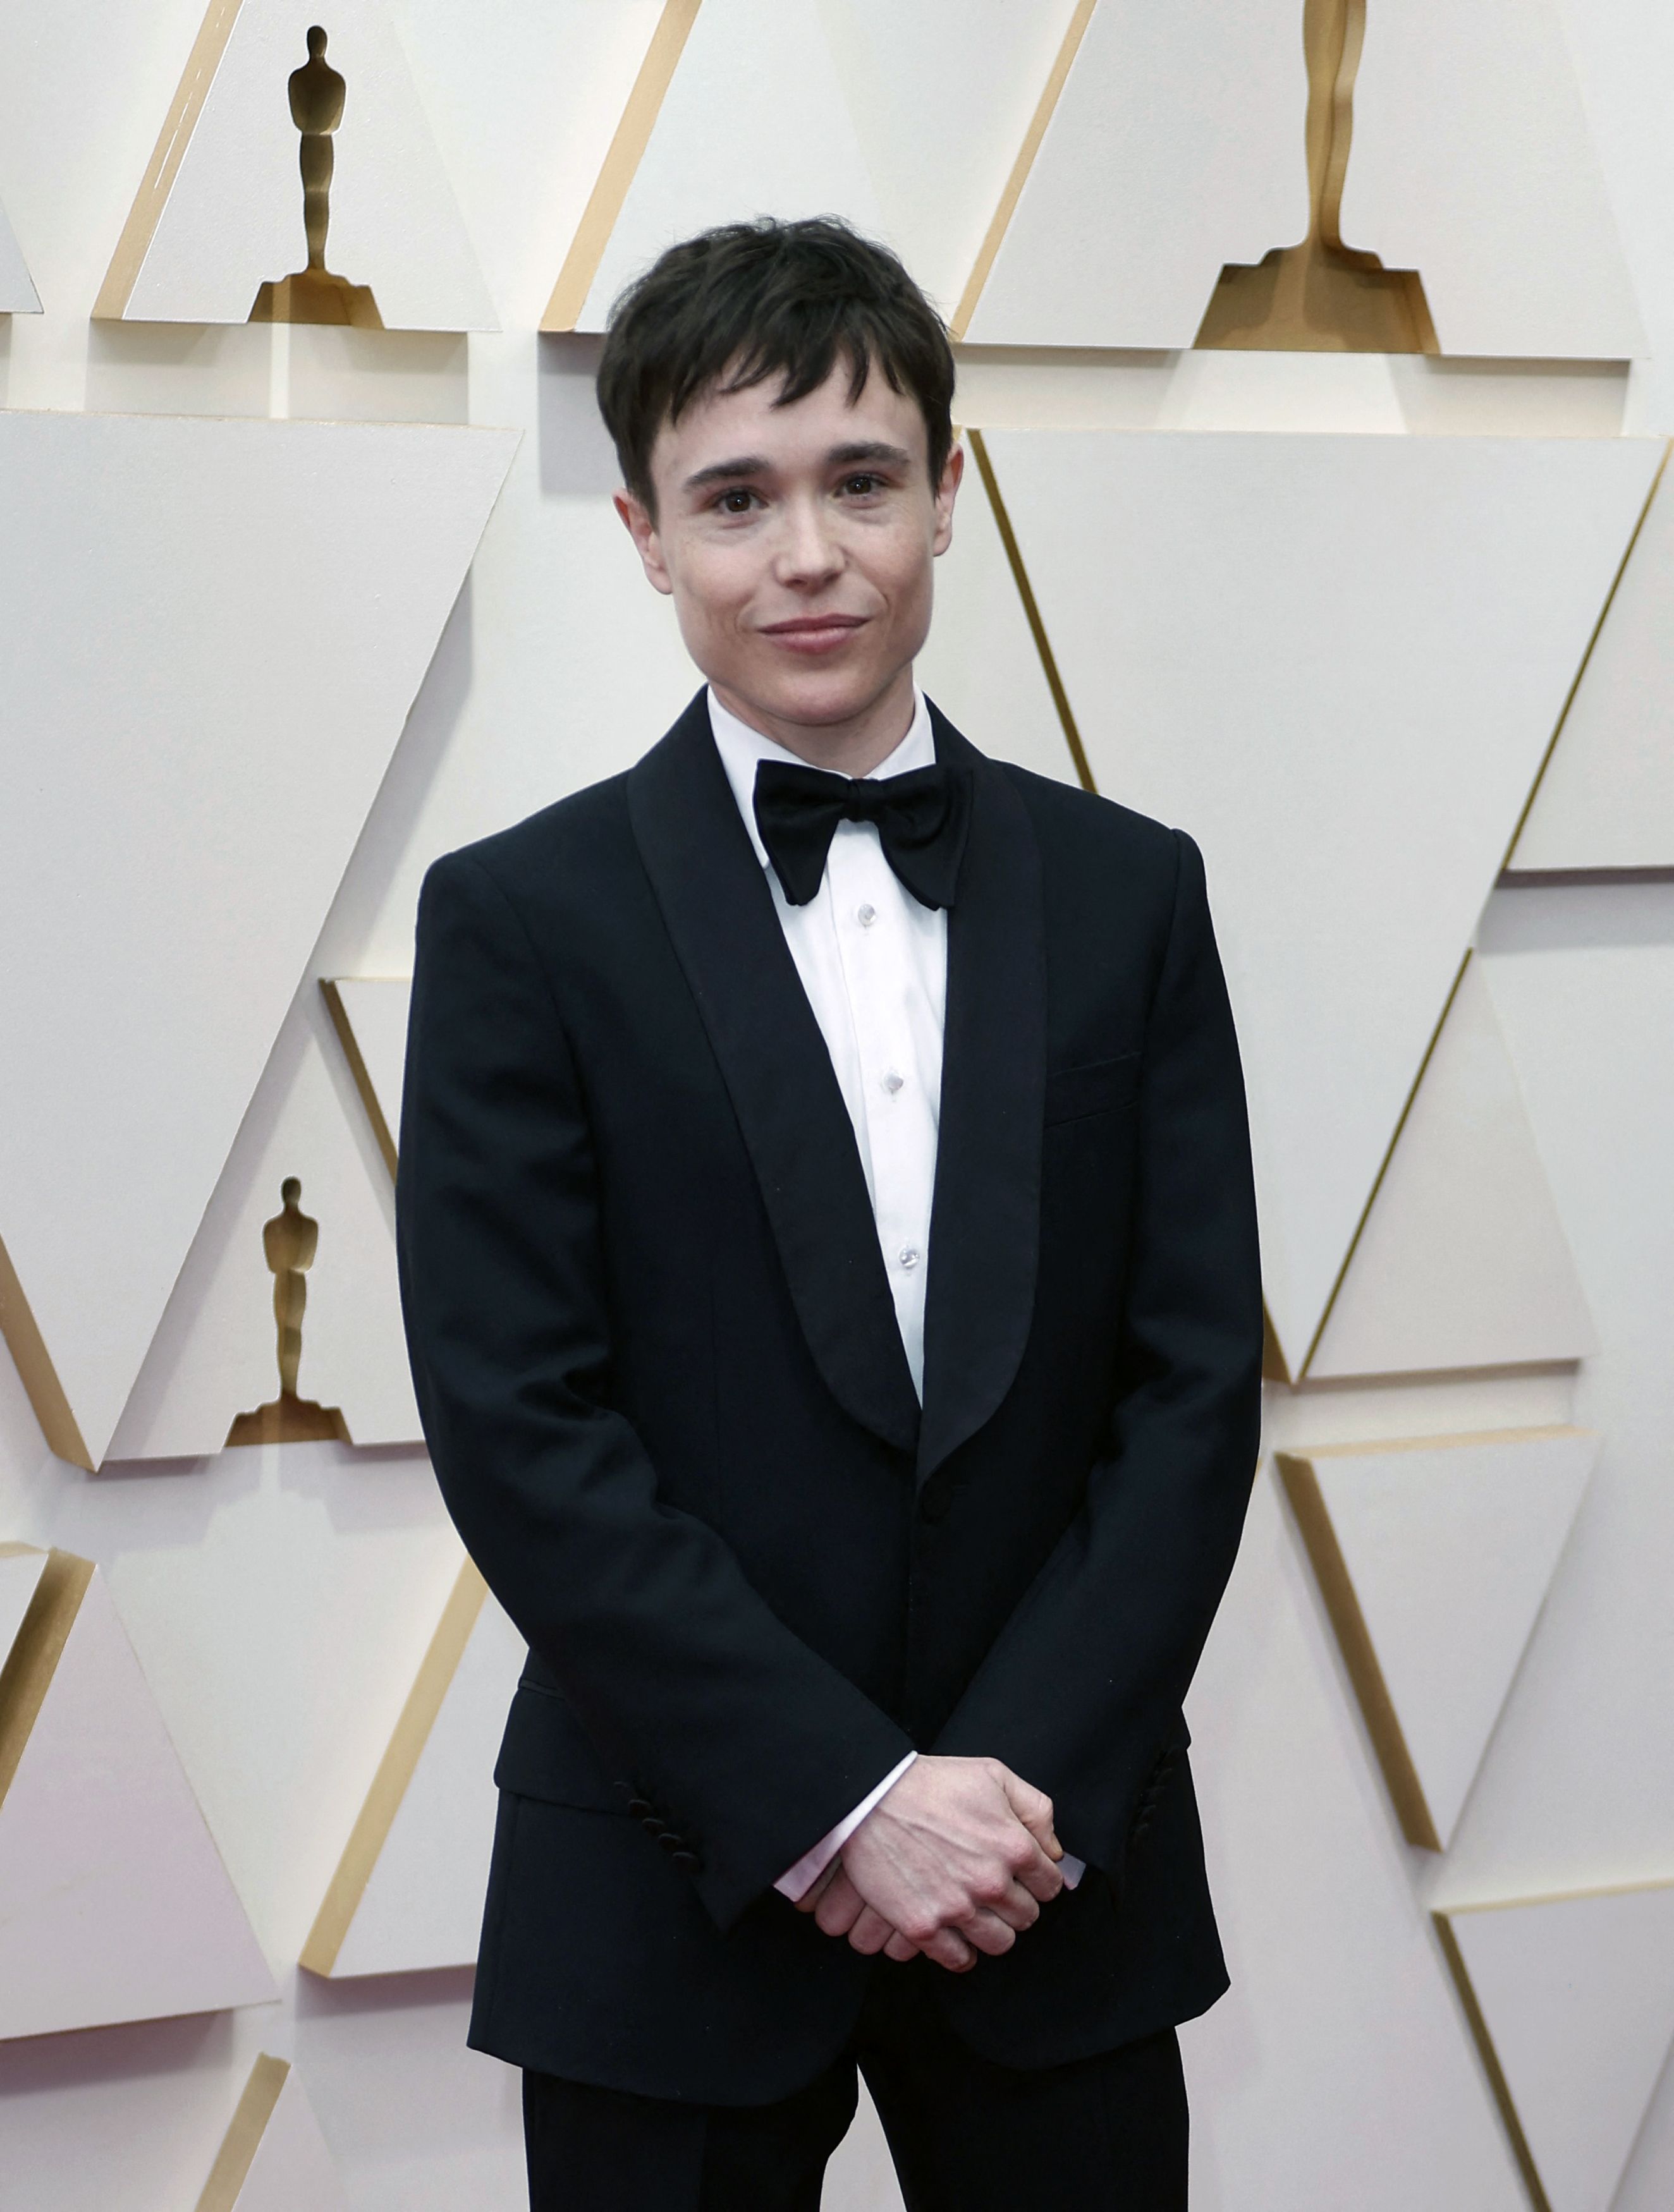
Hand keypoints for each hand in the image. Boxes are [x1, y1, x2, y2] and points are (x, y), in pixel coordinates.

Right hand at [796, 1755, 1064, 1972]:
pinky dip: (960, 1951)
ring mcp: (958, 1908)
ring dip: (992, 1930)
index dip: (1037, 1880)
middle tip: (993, 1890)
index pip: (1050, 1886)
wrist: (870, 1797)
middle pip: (1027, 1918)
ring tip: (976, 1912)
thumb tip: (1054, 1851)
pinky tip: (954, 1932)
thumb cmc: (932, 1783)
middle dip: (1014, 1904)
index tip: (1021, 1875)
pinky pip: (959, 1960)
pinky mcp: (924, 1927)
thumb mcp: (994, 1775)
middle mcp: (992, 1882)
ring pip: (999, 1944)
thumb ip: (1036, 1811)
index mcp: (1015, 1846)